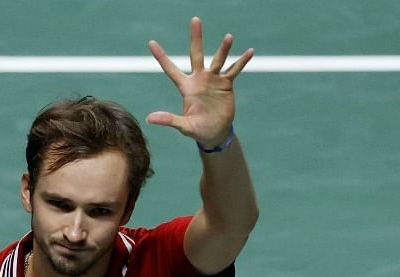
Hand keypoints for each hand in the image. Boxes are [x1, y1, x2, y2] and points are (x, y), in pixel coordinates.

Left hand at [147, 17, 253, 148]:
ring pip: (218, 60)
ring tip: (228, 37)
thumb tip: (149, 118)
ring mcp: (213, 80)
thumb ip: (169, 120)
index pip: (171, 69)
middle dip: (196, 38)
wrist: (215, 133)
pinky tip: (250, 52)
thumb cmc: (197, 130)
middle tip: (195, 20)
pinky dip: (242, 61)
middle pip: (196, 54)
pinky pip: (235, 70)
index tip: (151, 43)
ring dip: (223, 49)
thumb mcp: (184, 126)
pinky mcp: (226, 84)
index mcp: (186, 87)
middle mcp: (199, 79)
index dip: (161, 57)